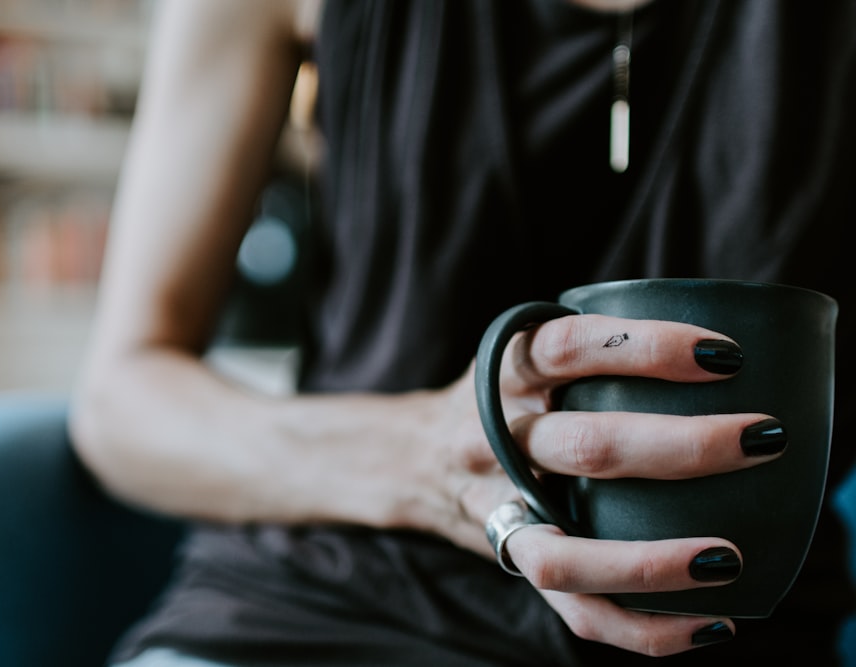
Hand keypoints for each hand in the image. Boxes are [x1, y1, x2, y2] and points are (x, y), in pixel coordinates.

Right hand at [440, 314, 785, 655]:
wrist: (410, 457)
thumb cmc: (496, 401)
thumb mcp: (522, 357)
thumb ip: (588, 351)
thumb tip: (720, 352)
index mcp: (505, 377)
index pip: (568, 348)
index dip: (646, 348)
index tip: (725, 355)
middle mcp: (493, 442)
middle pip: (584, 447)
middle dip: (682, 446)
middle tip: (761, 438)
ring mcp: (497, 511)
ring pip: (566, 553)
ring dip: (650, 562)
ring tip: (726, 558)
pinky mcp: (511, 562)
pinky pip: (573, 610)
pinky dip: (641, 628)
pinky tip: (708, 623)